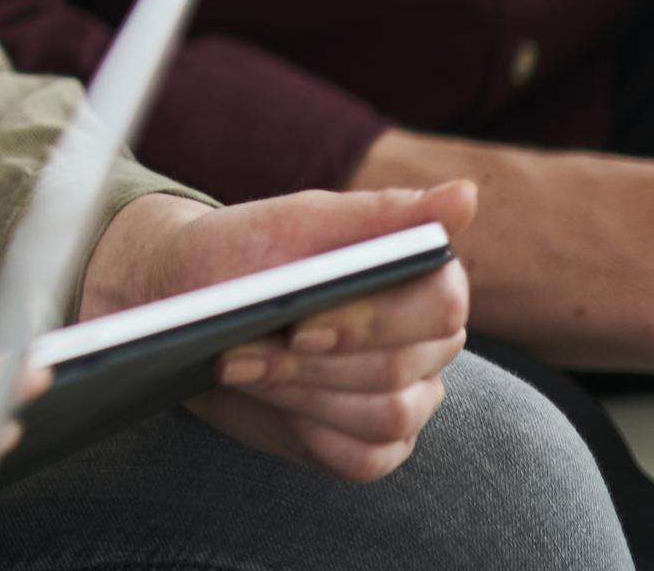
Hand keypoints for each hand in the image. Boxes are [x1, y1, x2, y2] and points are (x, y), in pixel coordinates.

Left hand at [78, 182, 475, 482]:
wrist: (186, 300)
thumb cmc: (246, 251)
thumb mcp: (298, 222)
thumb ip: (380, 214)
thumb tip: (466, 195)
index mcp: (423, 279)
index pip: (440, 305)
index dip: (371, 321)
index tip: (300, 325)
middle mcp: (428, 343)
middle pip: (399, 367)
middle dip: (313, 363)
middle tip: (237, 350)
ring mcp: (408, 398)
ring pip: (384, 416)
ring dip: (300, 393)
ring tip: (234, 366)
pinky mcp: (375, 445)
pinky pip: (364, 458)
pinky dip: (307, 430)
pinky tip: (264, 402)